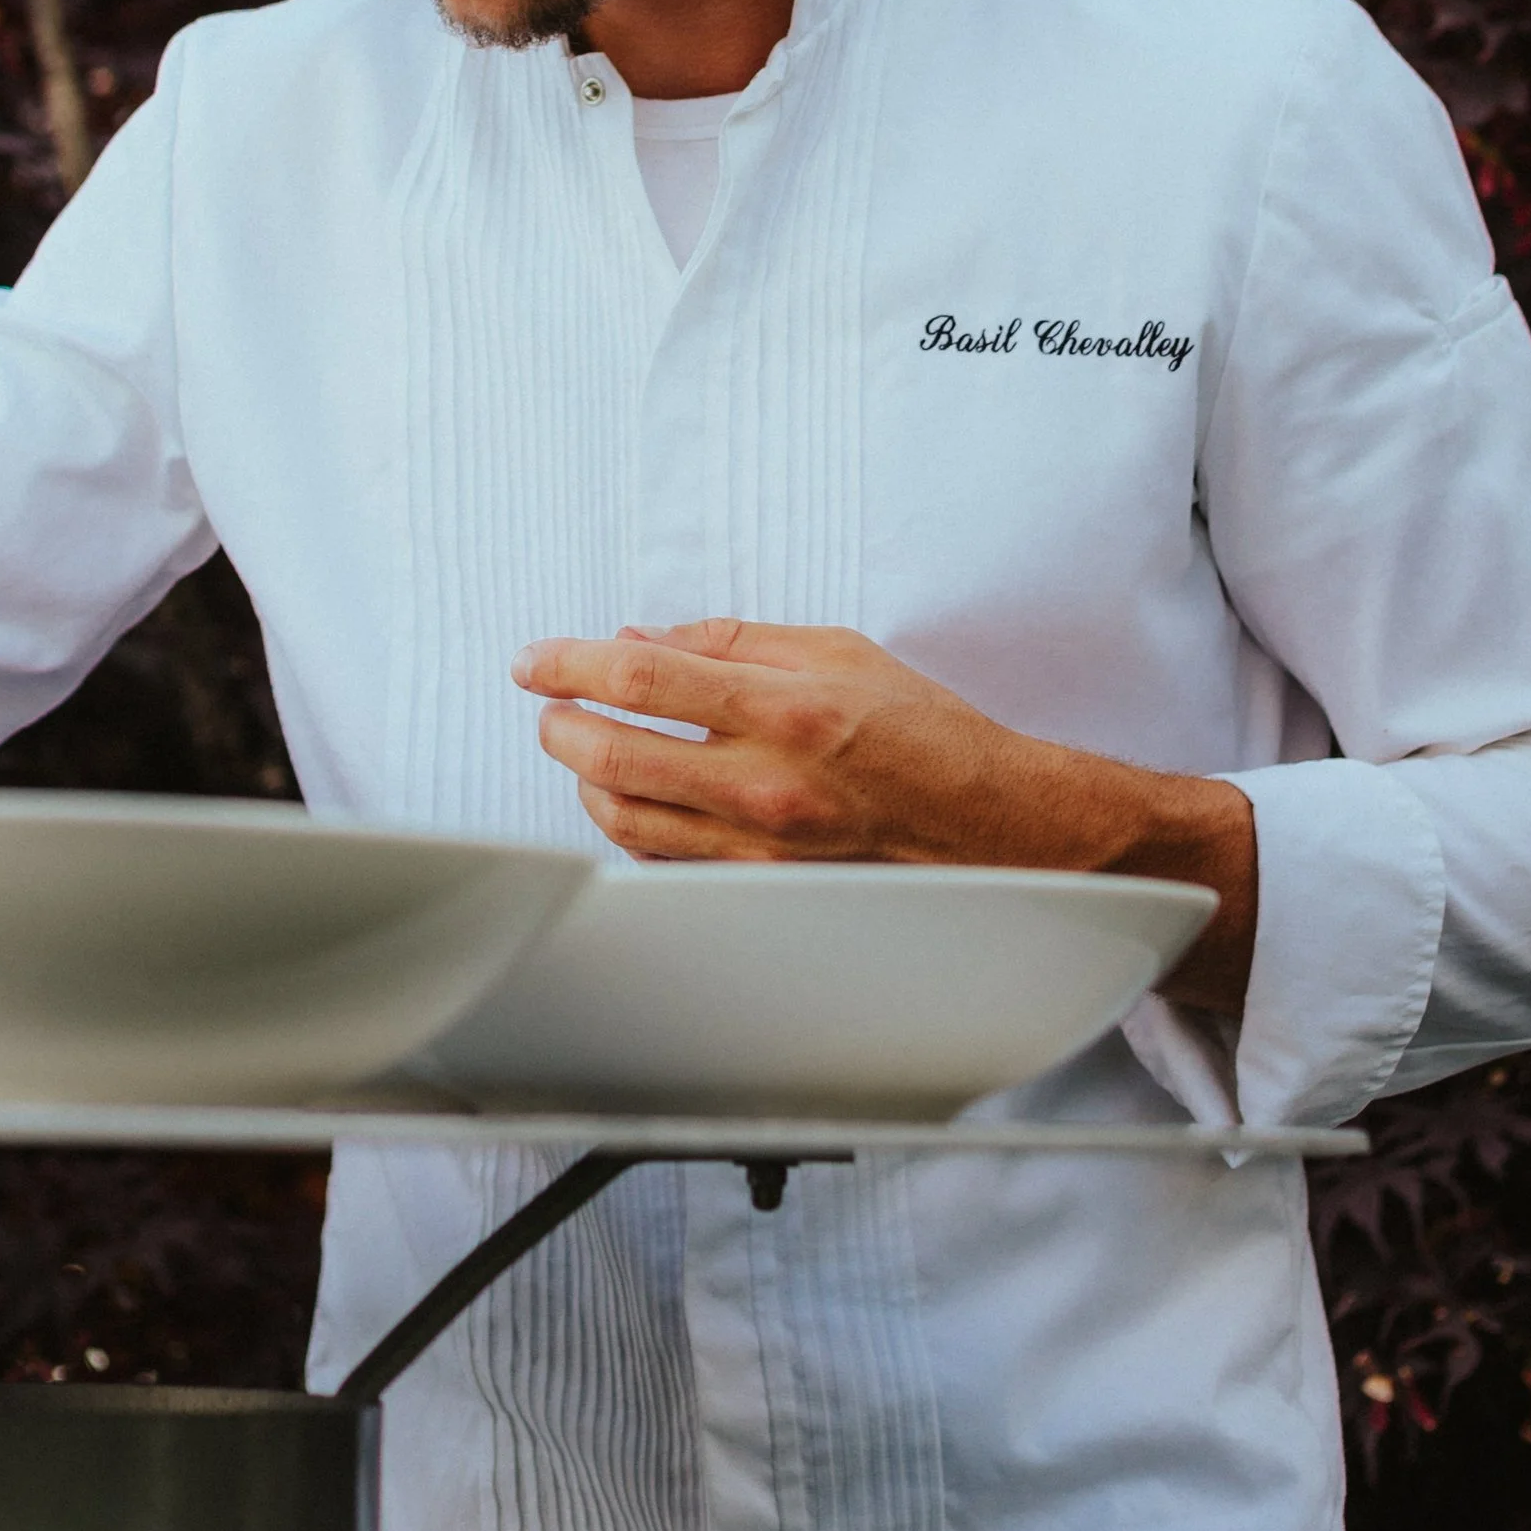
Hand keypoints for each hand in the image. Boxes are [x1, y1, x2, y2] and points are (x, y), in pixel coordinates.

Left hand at [511, 617, 1255, 1012]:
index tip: (534, 659)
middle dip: (560, 726)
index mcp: (785, 711)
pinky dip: (630, 825)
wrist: (995, 828)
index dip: (570, 665)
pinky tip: (631, 796)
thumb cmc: (925, 734)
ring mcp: (758, 851)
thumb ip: (731, 643)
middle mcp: (765, 786)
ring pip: (624, 822)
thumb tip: (641, 639)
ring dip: (584, 779)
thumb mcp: (837, 651)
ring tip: (582, 747)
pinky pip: (664, 862)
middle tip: (550, 703)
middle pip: (611, 759)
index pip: (642, 682)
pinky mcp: (760, 891)